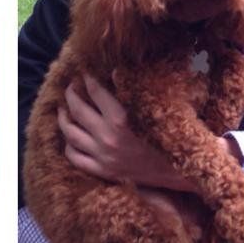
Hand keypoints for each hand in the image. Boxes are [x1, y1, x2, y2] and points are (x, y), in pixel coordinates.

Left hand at [59, 73, 198, 190]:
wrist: (180, 172)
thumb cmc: (170, 135)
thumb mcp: (154, 108)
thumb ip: (133, 89)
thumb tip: (115, 71)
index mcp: (121, 119)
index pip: (95, 92)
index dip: (88, 80)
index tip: (85, 73)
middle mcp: (107, 138)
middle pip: (77, 110)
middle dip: (71, 94)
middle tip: (71, 86)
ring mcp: (103, 156)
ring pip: (71, 134)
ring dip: (63, 118)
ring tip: (63, 108)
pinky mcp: (104, 172)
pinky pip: (75, 158)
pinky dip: (69, 146)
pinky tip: (70, 137)